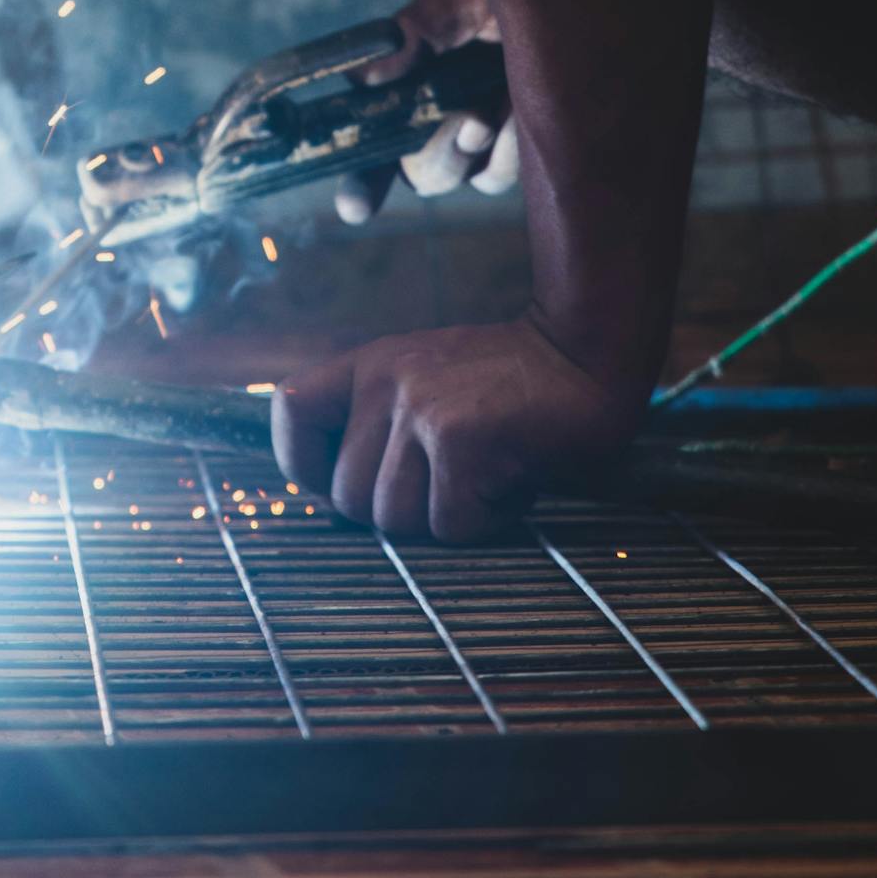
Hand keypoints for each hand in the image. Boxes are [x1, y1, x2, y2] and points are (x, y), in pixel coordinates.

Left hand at [271, 315, 637, 542]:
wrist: (587, 352)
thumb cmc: (512, 386)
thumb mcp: (427, 381)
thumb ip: (381, 423)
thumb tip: (341, 499)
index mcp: (369, 365)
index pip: (289, 409)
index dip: (303, 462)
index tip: (341, 485)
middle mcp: (384, 383)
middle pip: (349, 498)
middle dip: (402, 511)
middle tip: (454, 481)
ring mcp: (418, 409)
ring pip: (395, 520)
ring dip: (447, 517)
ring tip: (487, 474)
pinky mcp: (458, 439)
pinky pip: (449, 525)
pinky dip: (487, 520)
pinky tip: (512, 479)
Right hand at [334, 0, 517, 223]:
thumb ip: (419, 29)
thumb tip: (367, 77)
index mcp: (409, 78)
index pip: (368, 135)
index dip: (356, 180)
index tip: (354, 207)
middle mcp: (434, 115)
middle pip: (412, 172)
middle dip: (434, 154)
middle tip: (469, 118)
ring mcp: (473, 140)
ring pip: (449, 178)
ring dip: (470, 147)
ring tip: (497, 108)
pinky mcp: (511, 155)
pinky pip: (493, 177)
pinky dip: (506, 151)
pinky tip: (520, 114)